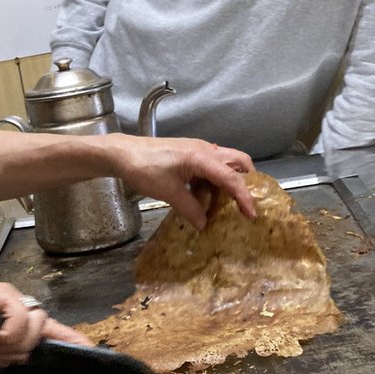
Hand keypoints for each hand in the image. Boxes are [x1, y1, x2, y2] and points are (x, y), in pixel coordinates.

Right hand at [0, 276, 88, 366]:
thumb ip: (8, 353)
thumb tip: (25, 355)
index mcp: (16, 321)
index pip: (50, 331)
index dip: (70, 339)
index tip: (91, 349)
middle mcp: (19, 307)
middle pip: (43, 332)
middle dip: (24, 346)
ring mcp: (13, 298)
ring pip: (35, 326)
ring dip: (15, 340)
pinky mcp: (4, 293)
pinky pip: (21, 319)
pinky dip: (9, 332)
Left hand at [113, 136, 255, 229]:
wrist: (123, 153)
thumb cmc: (144, 168)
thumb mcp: (168, 193)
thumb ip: (189, 208)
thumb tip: (203, 224)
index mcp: (201, 157)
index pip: (231, 177)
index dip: (244, 197)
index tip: (251, 214)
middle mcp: (205, 150)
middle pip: (238, 161)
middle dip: (247, 181)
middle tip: (246, 202)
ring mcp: (197, 150)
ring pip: (224, 164)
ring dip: (228, 182)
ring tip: (226, 204)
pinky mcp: (189, 155)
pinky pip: (210, 167)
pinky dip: (213, 181)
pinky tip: (206, 197)